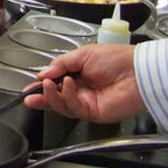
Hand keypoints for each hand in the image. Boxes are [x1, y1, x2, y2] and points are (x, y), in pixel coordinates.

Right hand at [23, 44, 145, 122]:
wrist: (138, 72)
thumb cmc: (117, 58)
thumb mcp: (84, 54)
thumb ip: (62, 63)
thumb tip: (44, 73)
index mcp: (79, 75)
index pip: (56, 84)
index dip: (42, 86)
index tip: (30, 86)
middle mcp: (81, 90)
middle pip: (56, 98)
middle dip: (41, 97)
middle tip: (29, 95)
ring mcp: (87, 103)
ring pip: (61, 105)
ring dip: (51, 96)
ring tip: (48, 84)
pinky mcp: (93, 113)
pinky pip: (73, 107)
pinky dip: (67, 96)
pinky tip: (67, 85)